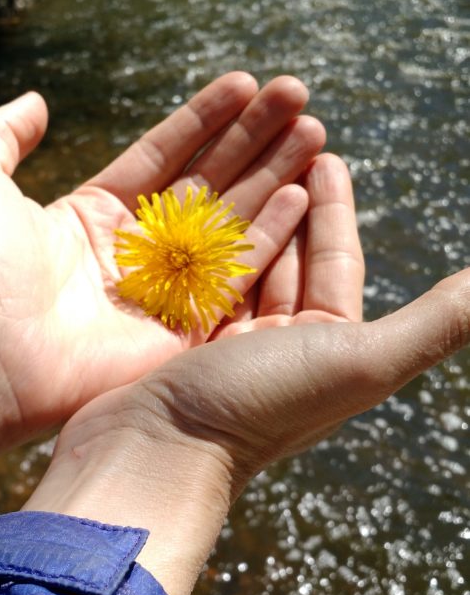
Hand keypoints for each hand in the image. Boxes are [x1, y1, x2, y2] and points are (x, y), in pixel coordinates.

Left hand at [0, 73, 323, 437]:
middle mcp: (135, 252)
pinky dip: (269, 237)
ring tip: (314, 130)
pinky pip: (234, 278)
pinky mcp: (181, 332)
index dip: (204, 119)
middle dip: (253, 139)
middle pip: (208, 183)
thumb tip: (36, 101)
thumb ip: (1, 136)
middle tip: (298, 95)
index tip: (246, 82)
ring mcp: (162, 291)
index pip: (163, 155)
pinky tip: (303, 194)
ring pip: (230, 222)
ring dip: (273, 176)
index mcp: (93, 216)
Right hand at [25, 155, 469, 594]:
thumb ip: (436, 322)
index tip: (327, 155)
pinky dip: (198, 241)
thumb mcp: (363, 359)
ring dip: (246, 211)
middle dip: (290, 197)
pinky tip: (188, 209)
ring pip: (240, 262)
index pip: (335, 263)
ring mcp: (221, 345)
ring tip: (238, 162)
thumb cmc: (263, 404)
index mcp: (326, 351)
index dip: (334, 208)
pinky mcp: (174, 341)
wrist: (158, 452)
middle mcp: (276, 348)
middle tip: (283, 142)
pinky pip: (194, 277)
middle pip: (288, 257)